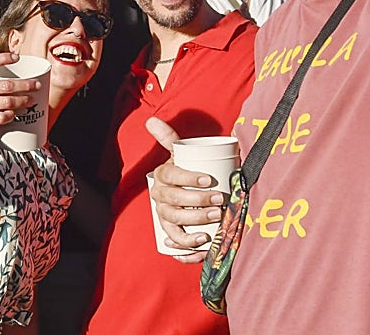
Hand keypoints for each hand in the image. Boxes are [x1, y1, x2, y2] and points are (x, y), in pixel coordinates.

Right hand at [0, 52, 40, 133]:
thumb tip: (7, 69)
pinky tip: (14, 113)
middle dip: (25, 85)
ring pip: (8, 102)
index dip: (4, 58)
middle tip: (36, 85)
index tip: (16, 57)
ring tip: (30, 100)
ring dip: (22, 101)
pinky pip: (2, 116)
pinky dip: (11, 115)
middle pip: (7, 85)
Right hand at [145, 117, 218, 262]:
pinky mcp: (170, 234)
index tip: (209, 179)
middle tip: (219, 202)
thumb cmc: (184, 171)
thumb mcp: (177, 154)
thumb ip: (169, 137)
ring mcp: (164, 217)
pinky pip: (175, 245)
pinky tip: (201, 247)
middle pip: (174, 204)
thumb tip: (150, 120)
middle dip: (197, 204)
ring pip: (174, 225)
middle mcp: (159, 198)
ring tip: (215, 223)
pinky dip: (186, 250)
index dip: (189, 178)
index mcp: (162, 176)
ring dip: (193, 226)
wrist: (180, 192)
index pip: (172, 177)